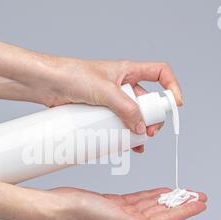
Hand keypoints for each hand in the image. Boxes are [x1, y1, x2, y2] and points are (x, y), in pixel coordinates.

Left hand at [26, 57, 182, 152]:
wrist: (46, 84)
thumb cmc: (71, 75)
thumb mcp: (104, 91)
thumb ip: (125, 108)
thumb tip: (140, 126)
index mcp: (128, 71)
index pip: (160, 73)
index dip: (171, 87)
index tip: (175, 105)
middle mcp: (122, 85)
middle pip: (148, 101)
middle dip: (152, 118)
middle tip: (149, 132)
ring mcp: (110, 100)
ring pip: (132, 115)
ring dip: (138, 130)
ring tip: (137, 144)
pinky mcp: (99, 112)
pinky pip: (116, 124)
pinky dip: (122, 135)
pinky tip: (123, 146)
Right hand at [44, 187, 206, 219]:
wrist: (61, 205)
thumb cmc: (82, 214)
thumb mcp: (115, 219)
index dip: (184, 211)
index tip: (200, 203)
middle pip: (162, 213)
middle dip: (181, 204)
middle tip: (198, 196)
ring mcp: (123, 215)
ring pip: (152, 206)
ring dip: (169, 199)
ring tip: (185, 193)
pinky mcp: (116, 205)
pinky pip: (140, 200)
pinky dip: (152, 195)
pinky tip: (161, 192)